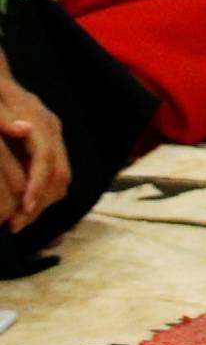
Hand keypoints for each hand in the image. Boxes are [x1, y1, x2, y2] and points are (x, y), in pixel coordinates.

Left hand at [0, 75, 67, 233]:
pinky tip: (21, 206)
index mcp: (39, 121)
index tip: (23, 209)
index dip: (38, 185)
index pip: (47, 157)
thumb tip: (24, 129)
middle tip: (14, 225)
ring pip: (61, 179)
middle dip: (40, 203)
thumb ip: (5, 119)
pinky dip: (42, 196)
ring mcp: (52, 139)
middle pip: (60, 173)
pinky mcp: (48, 147)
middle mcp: (51, 130)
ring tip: (16, 220)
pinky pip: (55, 177)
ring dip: (42, 203)